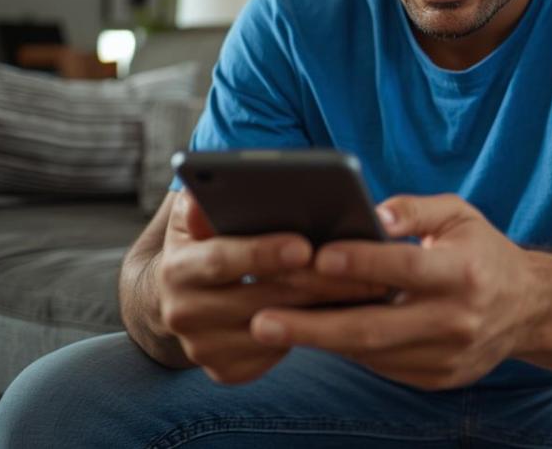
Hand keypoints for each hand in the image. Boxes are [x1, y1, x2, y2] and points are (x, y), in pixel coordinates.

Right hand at [156, 192, 387, 383]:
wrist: (179, 294)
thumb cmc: (206, 239)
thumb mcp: (197, 214)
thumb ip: (207, 199)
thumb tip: (217, 180)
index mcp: (177, 268)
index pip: (222, 259)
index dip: (262, 253)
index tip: (304, 245)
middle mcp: (183, 313)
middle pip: (261, 299)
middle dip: (316, 283)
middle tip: (367, 269)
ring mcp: (204, 348)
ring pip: (277, 330)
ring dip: (327, 310)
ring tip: (373, 287)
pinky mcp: (226, 371)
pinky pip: (277, 355)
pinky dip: (316, 334)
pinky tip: (351, 314)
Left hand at [247, 194, 537, 389]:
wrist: (529, 309)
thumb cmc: (482, 251)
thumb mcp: (460, 215)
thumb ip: (416, 209)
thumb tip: (372, 210)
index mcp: (465, 273)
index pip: (405, 268)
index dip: (361, 263)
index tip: (317, 255)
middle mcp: (457, 320)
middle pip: (375, 327)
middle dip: (314, 325)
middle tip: (262, 318)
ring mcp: (447, 357)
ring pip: (371, 352)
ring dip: (319, 339)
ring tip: (271, 325)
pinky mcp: (436, 379)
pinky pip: (380, 365)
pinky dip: (344, 349)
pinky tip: (312, 333)